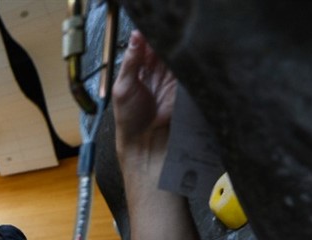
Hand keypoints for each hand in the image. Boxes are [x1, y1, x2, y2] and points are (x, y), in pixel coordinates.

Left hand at [113, 30, 176, 157]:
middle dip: (164, 37)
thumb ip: (130, 61)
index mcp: (139, 66)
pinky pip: (188, 66)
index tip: (150, 27)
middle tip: (163, 35)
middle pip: (164, 43)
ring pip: (177, 52)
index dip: (148, 33)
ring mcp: (172, 74)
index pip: (146, 41)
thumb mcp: (123, 87)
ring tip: (171, 46)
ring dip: (176, 47)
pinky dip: (187, 59)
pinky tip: (182, 56)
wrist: (146, 140)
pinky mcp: (185, 83)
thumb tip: (134, 36)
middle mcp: (157, 68)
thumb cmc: (129, 119)